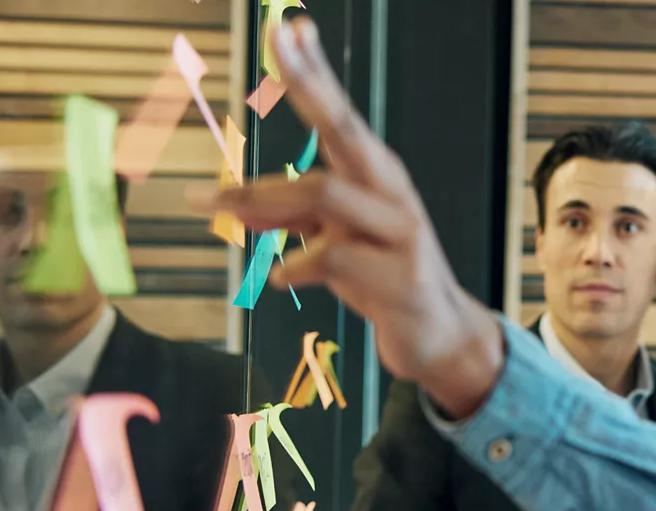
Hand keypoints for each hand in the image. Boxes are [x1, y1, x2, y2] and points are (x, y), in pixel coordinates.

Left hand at [200, 17, 501, 417]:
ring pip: (323, 194)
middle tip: (277, 43)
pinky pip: (331, 256)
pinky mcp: (397, 277)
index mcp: (376, 177)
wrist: (440, 335)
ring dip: (261, 197)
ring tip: (215, 207)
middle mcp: (391, 193)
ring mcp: (400, 232)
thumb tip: (233, 201)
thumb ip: (289, 216)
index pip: (339, 114)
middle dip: (309, 83)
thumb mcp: (331, 239)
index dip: (313, 70)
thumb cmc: (383, 277)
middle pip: (344, 129)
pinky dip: (295, 264)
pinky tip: (281, 277)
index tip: (288, 28)